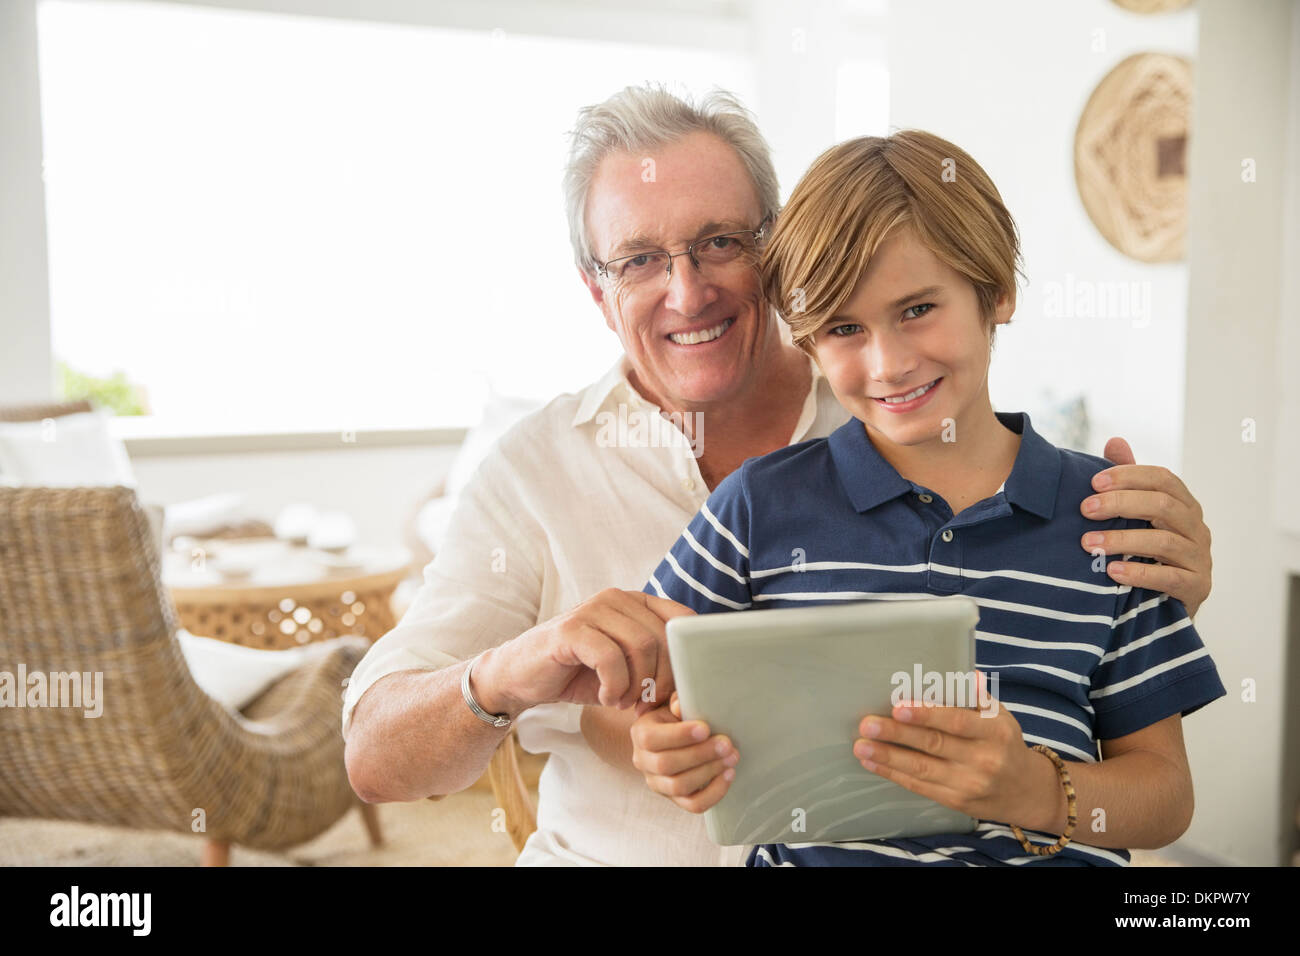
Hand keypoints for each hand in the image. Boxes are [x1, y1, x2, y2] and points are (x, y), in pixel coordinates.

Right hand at [473, 589, 692, 717]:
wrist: (522, 678)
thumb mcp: (627, 669)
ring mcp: (592, 610)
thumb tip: (697, 683)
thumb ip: (657, 664)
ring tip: (622, 701)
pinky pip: (610, 658)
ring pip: (641, 645)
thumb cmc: (580, 675)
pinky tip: (606, 698)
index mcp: (635, 603)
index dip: (687, 659)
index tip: (675, 691)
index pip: (683, 620)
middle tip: (645, 704)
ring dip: (637, 684)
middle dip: (662, 679)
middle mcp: (616, 598)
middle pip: (663, 637)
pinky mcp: (571, 630)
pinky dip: (614, 686)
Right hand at [631, 692, 738, 812]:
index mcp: (640, 733)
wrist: (676, 738)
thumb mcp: (674, 704)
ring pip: (679, 786)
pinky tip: (728, 774)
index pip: (651, 739)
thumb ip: (678, 702)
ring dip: (709, 772)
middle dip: (700, 754)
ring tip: (731, 757)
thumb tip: (680, 706)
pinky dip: (714, 793)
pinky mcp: (675, 799)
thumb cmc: (678, 717)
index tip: (705, 728)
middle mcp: (643, 761)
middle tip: (726, 744)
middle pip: (666, 764)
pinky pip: (694, 805)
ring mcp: (658, 784)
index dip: (679, 735)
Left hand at [853, 672, 1047, 826]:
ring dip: (888, 756)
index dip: (927, 714)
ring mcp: (969, 784)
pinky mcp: (956, 801)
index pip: (957, 721)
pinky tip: (873, 762)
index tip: (899, 706)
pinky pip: (920, 786)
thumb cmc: (1004, 743)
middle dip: (897, 734)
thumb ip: (976, 696)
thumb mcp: (1000, 716)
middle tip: (868, 724)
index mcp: (994, 732)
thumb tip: (960, 670)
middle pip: (934, 745)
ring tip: (861, 745)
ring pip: (922, 769)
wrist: (1025, 791)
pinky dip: (894, 773)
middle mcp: (984, 760)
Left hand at [1079, 436, 1212, 617]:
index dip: (1129, 476)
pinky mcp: (1197, 587)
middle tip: (1085, 510)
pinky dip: (1139, 573)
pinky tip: (1112, 571)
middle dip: (1121, 504)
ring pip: (1163, 542)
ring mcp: (1200, 558)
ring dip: (1122, 540)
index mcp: (1183, 505)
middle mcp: (1197, 527)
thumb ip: (1129, 482)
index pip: (1163, 478)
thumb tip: (1115, 442)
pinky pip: (1170, 578)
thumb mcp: (1137, 516)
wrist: (1164, 604)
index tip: (1093, 482)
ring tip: (1088, 544)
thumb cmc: (1147, 552)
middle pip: (1163, 505)